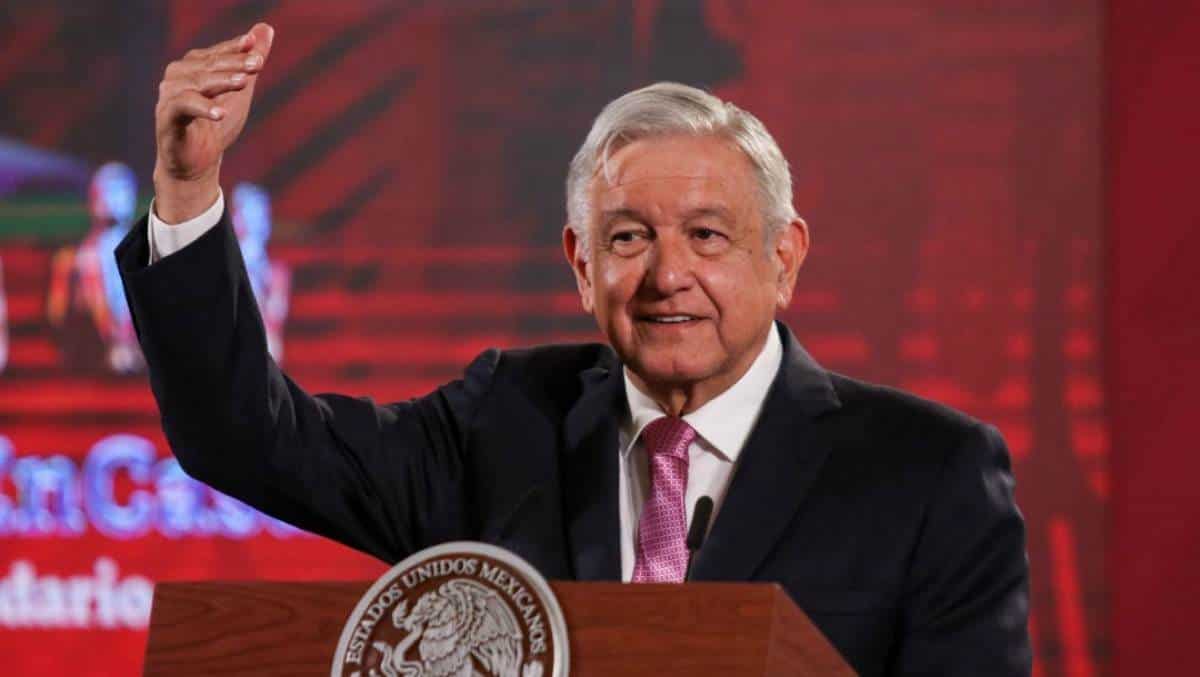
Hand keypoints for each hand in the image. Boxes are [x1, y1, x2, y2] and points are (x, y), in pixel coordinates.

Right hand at [153, 23, 274, 222]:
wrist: (197, 163)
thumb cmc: (216, 125)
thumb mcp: (240, 92)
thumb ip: (250, 62)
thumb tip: (266, 28)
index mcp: (193, 66)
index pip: (217, 53)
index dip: (236, 48)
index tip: (255, 45)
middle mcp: (177, 76)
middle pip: (209, 66)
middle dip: (235, 64)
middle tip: (258, 64)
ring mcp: (169, 95)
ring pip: (198, 82)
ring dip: (222, 81)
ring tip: (244, 83)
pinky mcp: (166, 117)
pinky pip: (184, 107)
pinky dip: (203, 108)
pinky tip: (221, 113)